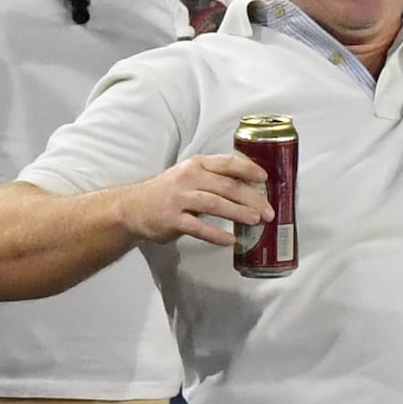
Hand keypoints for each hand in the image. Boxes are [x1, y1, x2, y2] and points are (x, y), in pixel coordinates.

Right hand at [128, 150, 269, 247]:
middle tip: (269, 211)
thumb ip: (215, 179)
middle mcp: (188, 178)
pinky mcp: (172, 219)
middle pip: (227, 186)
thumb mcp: (190, 176)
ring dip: (238, 212)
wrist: (133, 207)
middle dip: (251, 198)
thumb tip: (250, 188)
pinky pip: (199, 228)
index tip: (265, 178)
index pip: (227, 163)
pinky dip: (216, 234)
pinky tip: (230, 240)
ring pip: (215, 204)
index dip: (248, 169)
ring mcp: (179, 198)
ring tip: (256, 221)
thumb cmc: (169, 192)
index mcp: (196, 164)